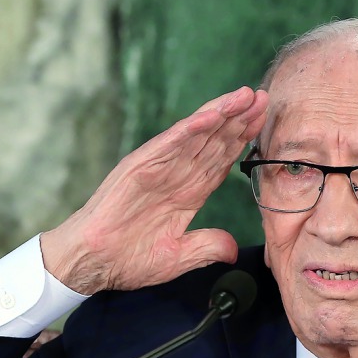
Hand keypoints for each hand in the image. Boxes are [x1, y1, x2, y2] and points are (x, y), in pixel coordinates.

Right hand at [41, 86, 268, 293]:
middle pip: (214, 141)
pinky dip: (190, 128)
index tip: (264, 123)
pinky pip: (169, 144)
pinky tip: (211, 115)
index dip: (242, 141)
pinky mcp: (140, 166)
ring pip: (195, 135)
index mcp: (187, 193)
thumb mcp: (178, 257)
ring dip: (220, 114)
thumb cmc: (128, 259)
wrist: (93, 262)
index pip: (220, 161)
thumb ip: (207, 247)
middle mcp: (175, 175)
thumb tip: (233, 249)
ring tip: (244, 96)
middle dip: (239, 119)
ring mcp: (158, 167)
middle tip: (263, 97)